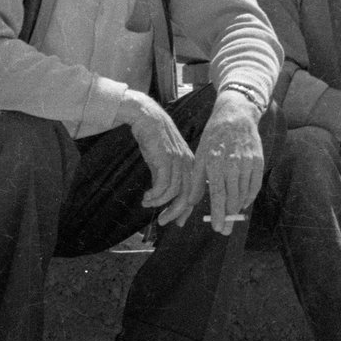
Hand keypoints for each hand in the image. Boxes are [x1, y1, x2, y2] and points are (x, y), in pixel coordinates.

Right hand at [124, 93, 196, 220]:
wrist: (147, 118)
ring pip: (173, 193)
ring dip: (158, 203)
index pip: (195, 193)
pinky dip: (154, 195)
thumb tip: (164, 197)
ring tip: (147, 203)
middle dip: (175, 213)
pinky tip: (146, 196)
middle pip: (187, 197)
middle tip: (163, 222)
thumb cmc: (155, 139)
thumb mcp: (166, 159)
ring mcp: (177, 161)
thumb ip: (169, 176)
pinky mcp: (165, 159)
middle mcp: (187, 164)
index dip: (186, 210)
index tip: (178, 221)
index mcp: (191, 165)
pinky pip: (162, 185)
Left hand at [173, 89, 264, 233]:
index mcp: (215, 163)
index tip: (217, 228)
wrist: (235, 117)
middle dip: (228, 217)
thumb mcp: (200, 155)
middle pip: (232, 198)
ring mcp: (247, 163)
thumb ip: (197, 181)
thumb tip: (192, 202)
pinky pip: (255, 186)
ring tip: (231, 216)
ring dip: (237, 208)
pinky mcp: (258, 161)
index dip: (218, 214)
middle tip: (225, 230)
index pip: (218, 195)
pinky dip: (249, 197)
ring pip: (244, 194)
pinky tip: (242, 203)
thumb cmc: (214, 137)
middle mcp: (232, 164)